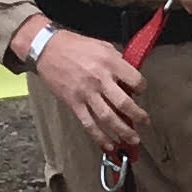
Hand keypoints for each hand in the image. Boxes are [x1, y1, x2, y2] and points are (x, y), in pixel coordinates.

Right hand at [35, 26, 144, 156]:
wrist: (47, 48)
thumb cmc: (74, 45)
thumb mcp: (102, 45)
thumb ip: (117, 61)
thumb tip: (129, 78)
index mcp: (109, 62)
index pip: (135, 80)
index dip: (141, 87)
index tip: (140, 91)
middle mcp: (100, 79)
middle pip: (124, 104)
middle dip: (138, 116)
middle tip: (145, 122)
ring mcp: (86, 93)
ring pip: (109, 118)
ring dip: (124, 131)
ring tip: (133, 139)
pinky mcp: (74, 103)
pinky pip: (89, 124)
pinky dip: (101, 138)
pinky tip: (110, 146)